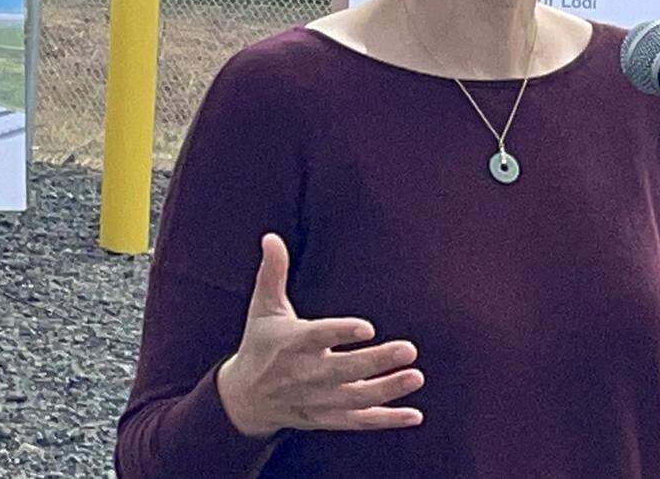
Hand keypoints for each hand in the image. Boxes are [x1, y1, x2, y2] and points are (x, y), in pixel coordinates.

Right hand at [216, 233, 423, 437]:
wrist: (243, 400)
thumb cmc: (261, 344)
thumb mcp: (263, 308)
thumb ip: (273, 272)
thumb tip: (271, 237)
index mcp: (292, 343)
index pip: (318, 337)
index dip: (341, 332)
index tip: (368, 327)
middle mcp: (305, 374)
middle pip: (343, 371)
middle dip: (376, 362)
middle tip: (409, 349)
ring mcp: (316, 400)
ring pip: (354, 399)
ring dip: (387, 391)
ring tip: (417, 376)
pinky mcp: (325, 418)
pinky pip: (358, 422)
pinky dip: (386, 421)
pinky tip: (414, 416)